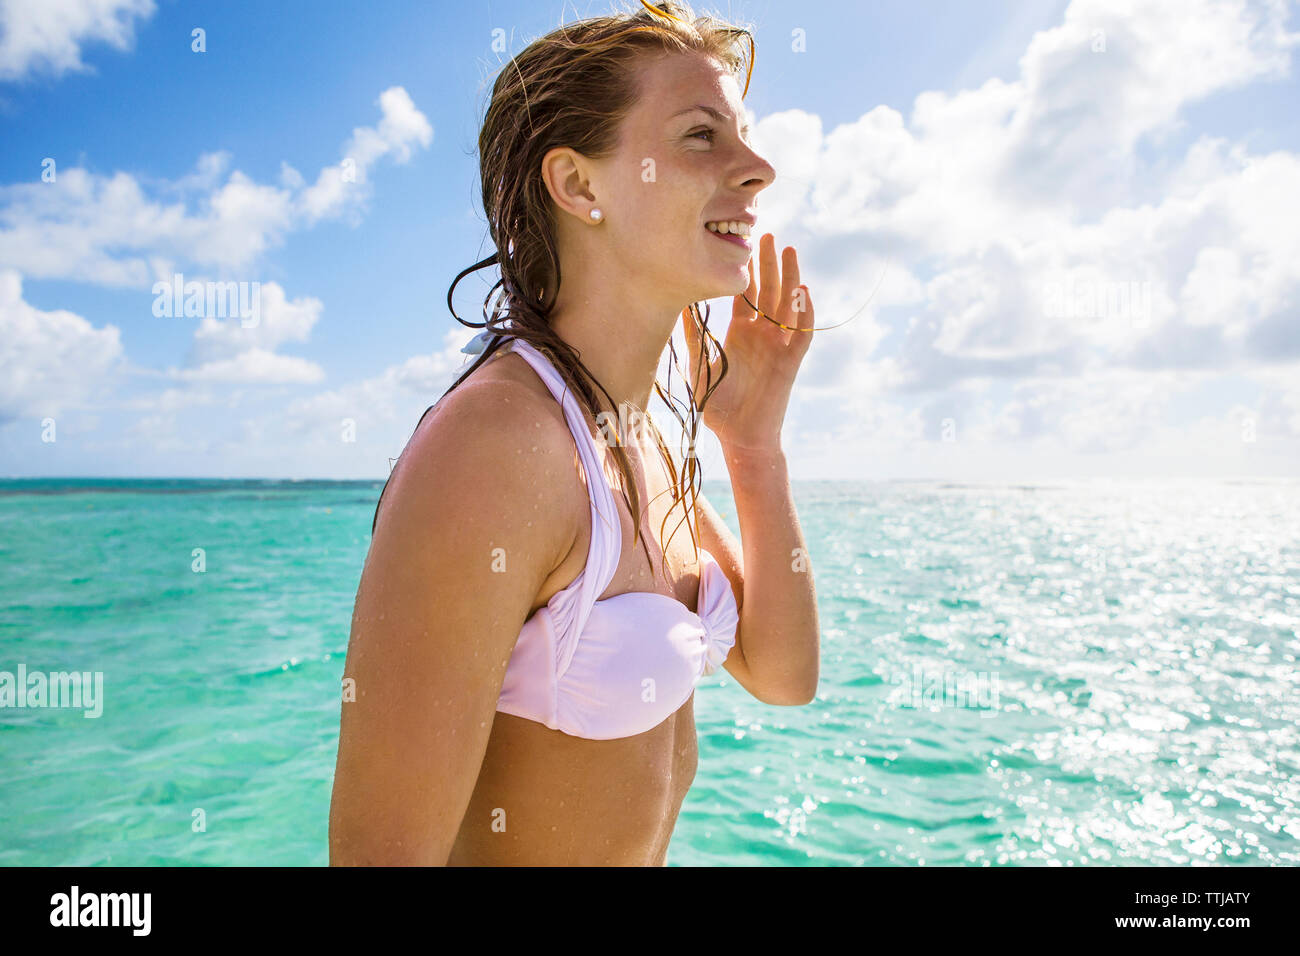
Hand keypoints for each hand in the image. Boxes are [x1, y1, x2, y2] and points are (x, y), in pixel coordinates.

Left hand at [680, 233, 814, 452]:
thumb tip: (681, 306)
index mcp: (740, 333)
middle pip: (768, 291)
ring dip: (789, 277)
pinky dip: (804, 313)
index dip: (746, 270)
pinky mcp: (790, 362)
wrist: (740, 436)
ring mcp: (778, 346)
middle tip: (767, 234)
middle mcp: (761, 335)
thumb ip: (694, 337)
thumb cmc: (718, 406)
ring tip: (788, 250)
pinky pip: (801, 334)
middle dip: (768, 263)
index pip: (745, 294)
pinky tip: (802, 292)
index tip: (742, 242)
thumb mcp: (700, 366)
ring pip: (787, 305)